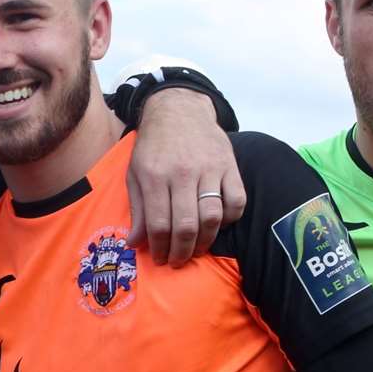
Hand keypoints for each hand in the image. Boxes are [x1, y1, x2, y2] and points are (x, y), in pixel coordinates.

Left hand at [128, 89, 244, 265]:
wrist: (179, 111)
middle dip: (182, 251)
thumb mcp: (135, 174)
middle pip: (187, 225)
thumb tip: (135, 243)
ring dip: (206, 241)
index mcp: (154, 177)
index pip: (159, 224)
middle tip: (178, 260)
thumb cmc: (153, 147)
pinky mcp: (229, 165)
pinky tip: (218, 224)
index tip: (160, 259)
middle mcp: (182, 174)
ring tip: (197, 249)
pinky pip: (237, 200)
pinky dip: (230, 218)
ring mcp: (209, 169)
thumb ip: (137, 209)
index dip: (160, 248)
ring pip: (213, 217)